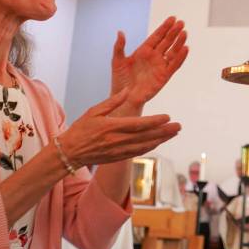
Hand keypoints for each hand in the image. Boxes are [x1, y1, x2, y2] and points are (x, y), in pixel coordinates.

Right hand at [59, 87, 181, 166]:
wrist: (69, 153)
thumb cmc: (80, 129)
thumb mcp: (93, 111)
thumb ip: (112, 102)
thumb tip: (128, 90)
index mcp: (111, 126)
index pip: (138, 124)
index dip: (154, 122)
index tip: (168, 117)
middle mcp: (117, 140)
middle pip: (146, 136)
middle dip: (164, 131)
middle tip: (179, 126)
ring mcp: (118, 150)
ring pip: (144, 145)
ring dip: (161, 140)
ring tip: (174, 133)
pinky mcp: (118, 157)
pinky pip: (137, 152)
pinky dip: (150, 147)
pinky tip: (159, 143)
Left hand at [111, 17, 188, 113]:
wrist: (123, 97)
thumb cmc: (120, 80)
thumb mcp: (117, 61)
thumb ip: (119, 47)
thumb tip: (120, 32)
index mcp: (144, 51)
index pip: (157, 36)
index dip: (164, 27)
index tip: (172, 18)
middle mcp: (154, 57)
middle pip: (167, 41)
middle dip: (174, 32)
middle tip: (181, 22)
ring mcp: (160, 66)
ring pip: (173, 52)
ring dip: (179, 43)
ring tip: (184, 33)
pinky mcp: (164, 76)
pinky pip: (174, 65)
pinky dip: (180, 57)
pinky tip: (185, 48)